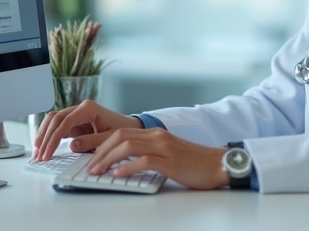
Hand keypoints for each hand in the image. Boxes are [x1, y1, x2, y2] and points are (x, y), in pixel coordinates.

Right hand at [32, 99, 141, 160]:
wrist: (130, 128)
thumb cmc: (122, 130)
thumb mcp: (110, 138)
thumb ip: (92, 141)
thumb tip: (72, 146)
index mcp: (88, 108)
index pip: (65, 122)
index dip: (54, 138)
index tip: (48, 153)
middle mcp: (80, 108)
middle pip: (55, 119)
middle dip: (45, 138)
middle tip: (39, 155)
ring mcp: (76, 115)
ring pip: (53, 121)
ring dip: (44, 135)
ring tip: (38, 152)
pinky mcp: (74, 123)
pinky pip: (57, 127)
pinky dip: (49, 136)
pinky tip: (44, 148)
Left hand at [82, 128, 229, 189]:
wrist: (219, 164)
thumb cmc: (195, 163)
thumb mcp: (169, 154)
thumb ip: (150, 154)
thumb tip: (126, 164)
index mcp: (156, 134)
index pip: (121, 133)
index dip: (103, 145)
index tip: (92, 158)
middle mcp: (158, 136)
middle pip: (120, 137)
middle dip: (100, 152)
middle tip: (90, 167)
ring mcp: (165, 147)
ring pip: (128, 147)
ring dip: (108, 160)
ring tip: (98, 172)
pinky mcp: (171, 161)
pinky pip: (144, 161)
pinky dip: (127, 168)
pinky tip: (118, 176)